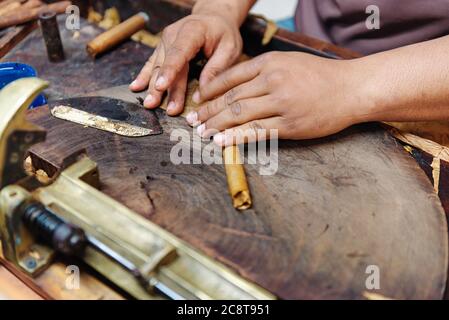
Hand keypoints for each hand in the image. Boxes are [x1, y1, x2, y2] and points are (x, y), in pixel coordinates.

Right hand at [129, 11, 242, 115]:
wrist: (213, 17)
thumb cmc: (223, 33)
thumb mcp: (230, 48)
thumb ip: (217, 68)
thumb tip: (204, 91)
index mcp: (192, 31)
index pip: (179, 53)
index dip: (169, 70)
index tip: (161, 86)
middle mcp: (173, 35)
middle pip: (166, 64)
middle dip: (162, 87)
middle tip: (159, 106)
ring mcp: (165, 41)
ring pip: (157, 66)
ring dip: (152, 86)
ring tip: (149, 103)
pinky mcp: (162, 48)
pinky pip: (151, 63)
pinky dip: (143, 76)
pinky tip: (135, 87)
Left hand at [186, 51, 361, 145]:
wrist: (352, 88)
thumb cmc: (320, 76)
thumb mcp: (289, 62)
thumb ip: (262, 71)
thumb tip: (234, 87)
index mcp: (270, 63)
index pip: (230, 77)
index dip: (209, 90)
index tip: (197, 100)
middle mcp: (273, 80)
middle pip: (230, 98)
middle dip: (207, 110)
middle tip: (192, 120)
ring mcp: (281, 103)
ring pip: (239, 115)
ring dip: (216, 125)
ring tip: (201, 133)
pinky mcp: (290, 125)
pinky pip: (256, 132)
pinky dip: (235, 138)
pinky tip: (221, 142)